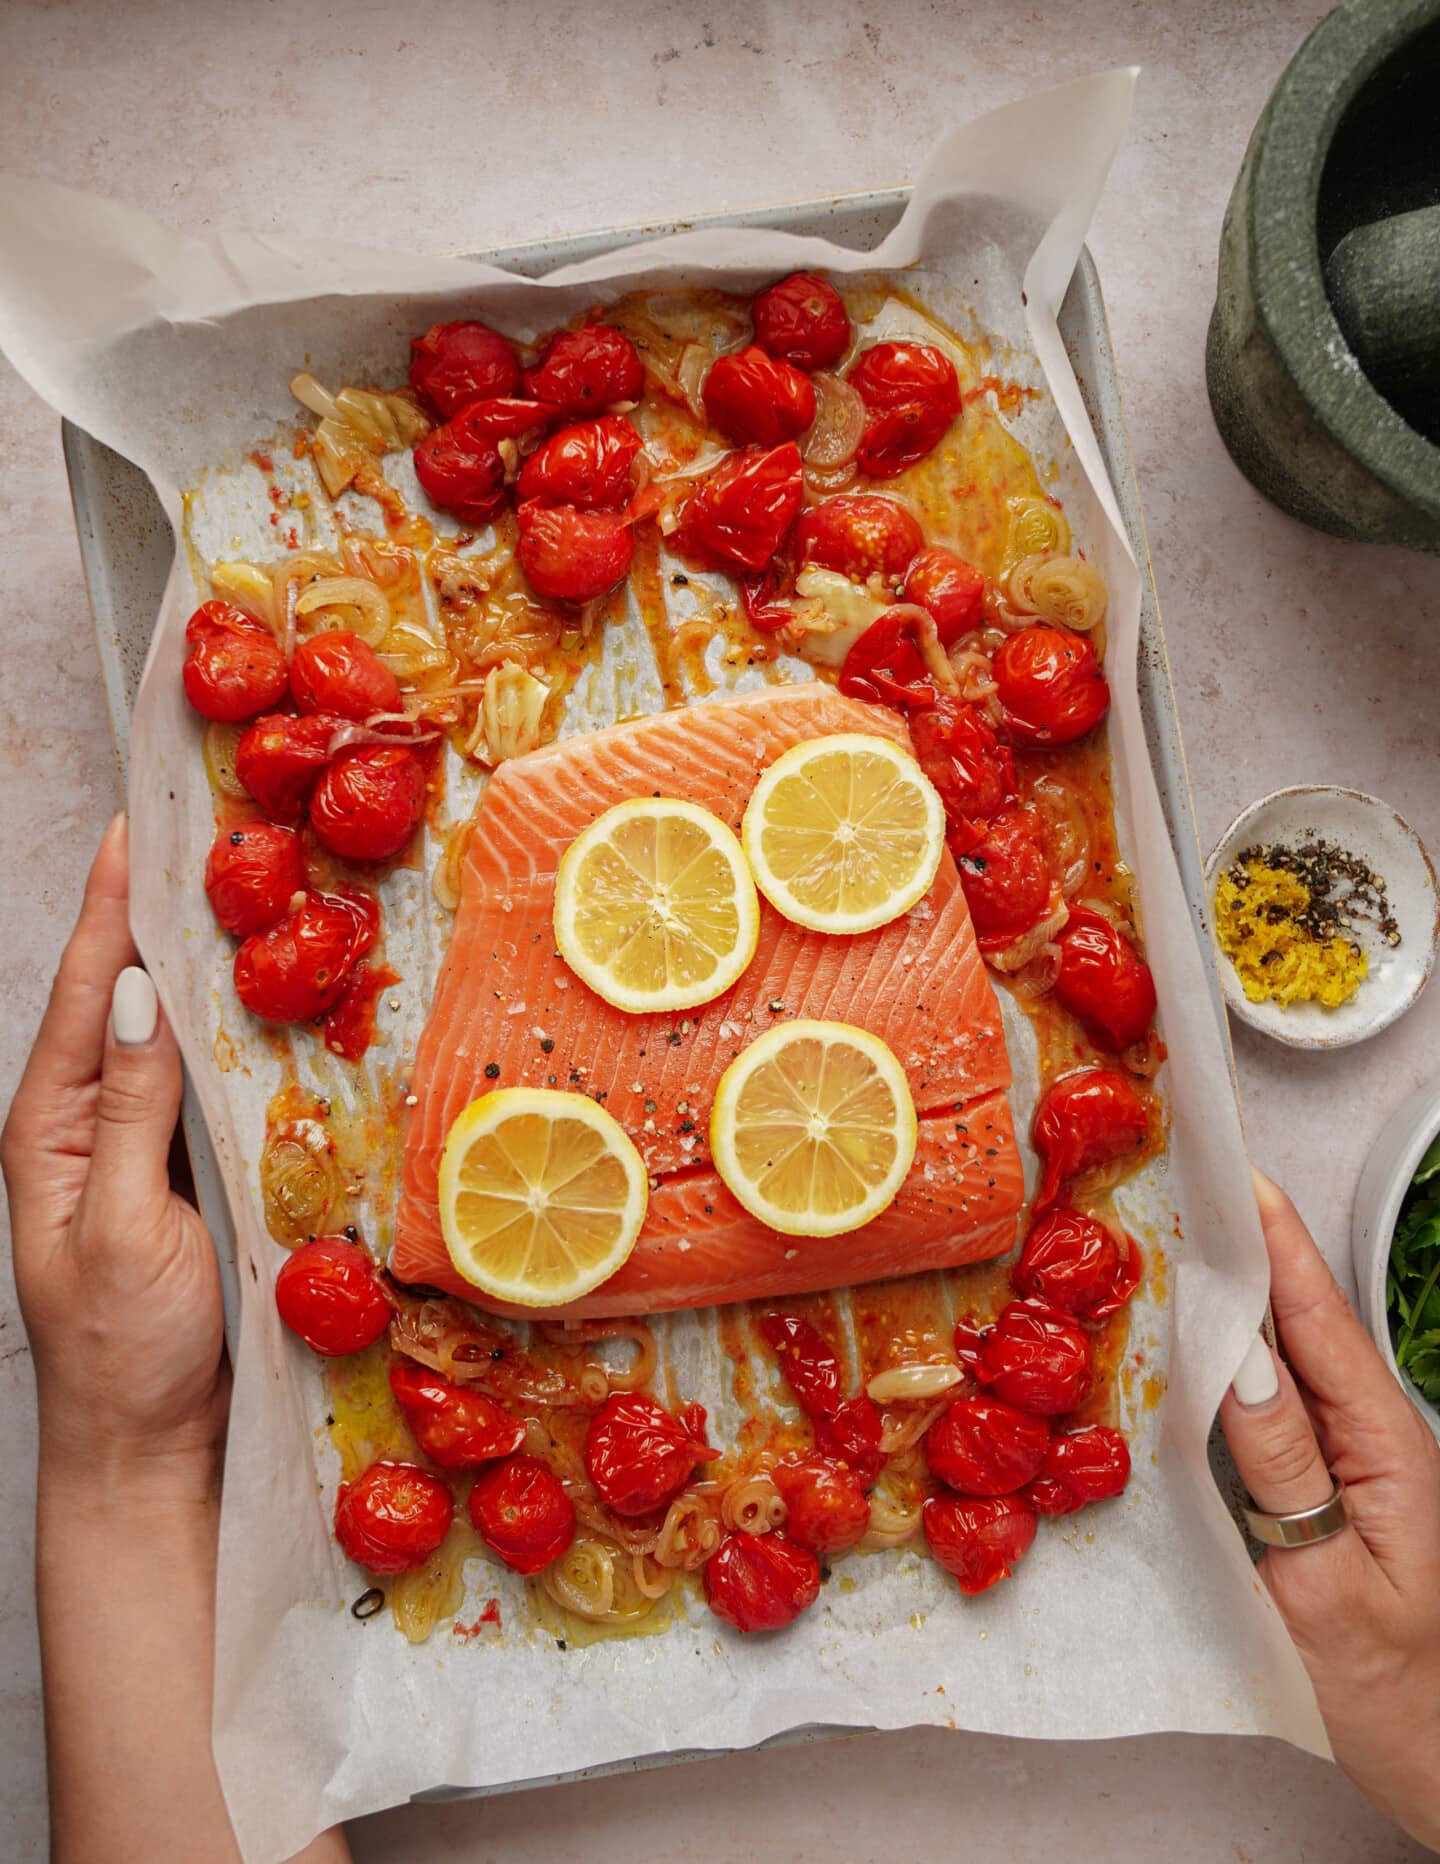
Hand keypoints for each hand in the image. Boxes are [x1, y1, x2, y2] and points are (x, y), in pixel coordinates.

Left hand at [3, 813, 227, 1491]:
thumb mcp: (122, 1228)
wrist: (149, 1446)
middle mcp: (90, 1121)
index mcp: (50, 1126)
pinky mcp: (190, 1169)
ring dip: (198, 962)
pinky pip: (210, 1080)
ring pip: (171, 1031)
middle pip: (121, 995)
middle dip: (153, 911)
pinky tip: (264, 996)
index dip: (107, 906)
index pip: (79, 991)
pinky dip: (233, 1028)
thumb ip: (129, 1110)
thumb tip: (133, 993)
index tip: (134, 827)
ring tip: (235, 890)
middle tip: (200, 834)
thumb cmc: (123, 1352)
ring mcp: (141, 1143)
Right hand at [1221, 1169, 1439, 1851]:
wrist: (1438, 1771)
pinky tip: (1183, 1346)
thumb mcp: (1333, 1588)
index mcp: (1387, 1443)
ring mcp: (1343, 1463)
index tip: (1233, 1172)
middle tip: (1181, 1185)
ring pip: (1278, 1360)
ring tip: (1171, 1240)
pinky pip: (1264, 1408)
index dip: (1276, 1241)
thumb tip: (1240, 1359)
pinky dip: (1221, 1363)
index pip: (1320, 1319)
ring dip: (1229, 1298)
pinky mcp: (1314, 1491)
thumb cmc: (1398, 1695)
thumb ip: (1288, 1472)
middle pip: (1299, 1322)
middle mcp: (1368, 1437)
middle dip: (1246, 1247)